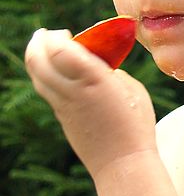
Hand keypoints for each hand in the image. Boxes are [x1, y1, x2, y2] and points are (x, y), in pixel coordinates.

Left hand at [24, 29, 157, 177]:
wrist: (122, 162)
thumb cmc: (136, 124)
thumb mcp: (132, 89)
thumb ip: (112, 72)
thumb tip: (100, 66)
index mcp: (95, 81)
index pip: (60, 51)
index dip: (56, 38)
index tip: (64, 32)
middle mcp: (73, 92)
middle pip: (39, 62)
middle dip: (37, 43)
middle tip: (44, 34)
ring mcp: (63, 107)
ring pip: (37, 77)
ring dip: (36, 58)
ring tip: (43, 48)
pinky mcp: (62, 118)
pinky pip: (46, 90)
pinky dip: (44, 74)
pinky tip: (55, 71)